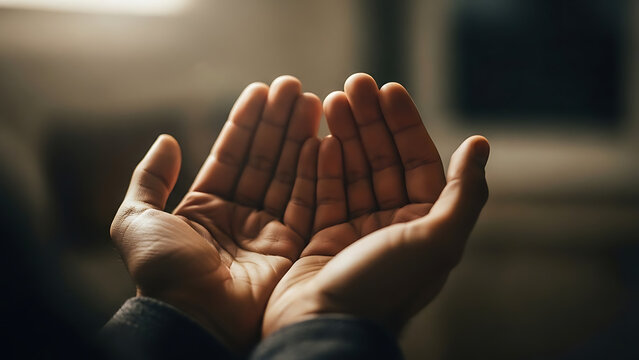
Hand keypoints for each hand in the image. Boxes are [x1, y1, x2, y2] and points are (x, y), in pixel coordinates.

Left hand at [110, 76, 320, 350]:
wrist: (192, 316)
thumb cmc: (161, 272)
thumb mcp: (136, 219)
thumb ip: (150, 179)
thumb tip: (166, 140)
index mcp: (205, 207)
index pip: (231, 154)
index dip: (246, 122)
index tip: (261, 89)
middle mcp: (240, 215)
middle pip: (264, 159)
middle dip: (278, 122)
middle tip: (293, 85)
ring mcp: (268, 231)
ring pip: (288, 174)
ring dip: (299, 137)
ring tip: (312, 99)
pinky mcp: (292, 247)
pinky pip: (307, 202)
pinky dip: (315, 171)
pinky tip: (321, 139)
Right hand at [262, 74, 488, 335]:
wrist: (324, 330)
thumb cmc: (383, 287)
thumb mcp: (437, 240)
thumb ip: (465, 193)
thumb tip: (480, 144)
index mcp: (424, 227)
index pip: (417, 162)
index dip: (405, 123)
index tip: (387, 88)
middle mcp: (392, 227)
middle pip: (383, 161)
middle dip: (370, 121)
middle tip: (354, 83)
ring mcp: (356, 232)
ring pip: (352, 172)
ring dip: (344, 136)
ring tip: (331, 100)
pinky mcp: (322, 239)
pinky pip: (324, 194)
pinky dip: (322, 167)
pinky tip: (319, 140)